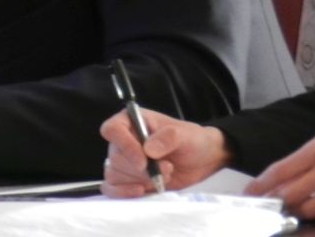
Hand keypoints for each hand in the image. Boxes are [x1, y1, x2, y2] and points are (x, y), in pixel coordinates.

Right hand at [100, 108, 230, 196]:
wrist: (202, 161)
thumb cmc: (191, 141)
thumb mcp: (185, 135)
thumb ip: (168, 137)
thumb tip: (148, 149)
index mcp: (132, 121)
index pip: (113, 130)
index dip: (124, 145)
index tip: (143, 161)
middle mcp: (124, 140)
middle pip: (116, 157)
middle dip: (142, 169)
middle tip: (167, 168)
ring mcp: (125, 161)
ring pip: (115, 174)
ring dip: (140, 180)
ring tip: (163, 177)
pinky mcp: (128, 180)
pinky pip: (112, 187)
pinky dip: (123, 192)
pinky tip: (142, 191)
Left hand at [245, 112, 314, 219]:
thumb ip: (307, 157)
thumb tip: (283, 175)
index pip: (281, 170)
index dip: (262, 184)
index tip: (250, 192)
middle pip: (291, 194)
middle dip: (276, 201)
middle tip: (269, 204)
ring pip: (310, 209)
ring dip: (298, 211)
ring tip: (293, 208)